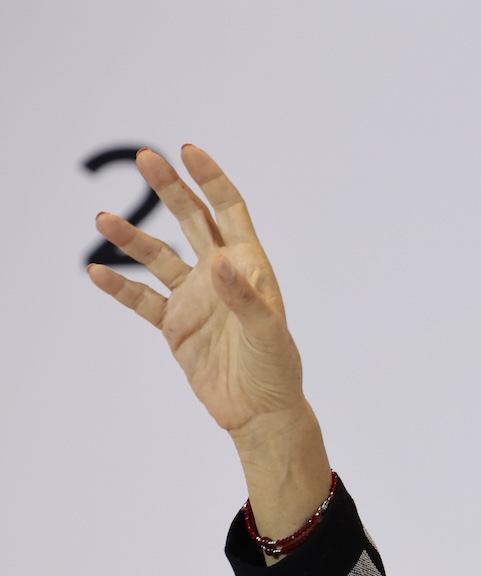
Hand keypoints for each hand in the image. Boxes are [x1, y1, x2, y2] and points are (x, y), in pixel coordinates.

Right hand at [88, 145, 304, 435]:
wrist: (260, 411)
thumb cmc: (276, 369)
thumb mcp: (266, 332)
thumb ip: (244, 296)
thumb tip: (221, 263)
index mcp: (250, 267)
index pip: (229, 212)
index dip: (211, 180)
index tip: (189, 151)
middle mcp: (220, 275)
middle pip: (191, 221)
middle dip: (170, 189)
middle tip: (145, 158)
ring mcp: (195, 298)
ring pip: (158, 256)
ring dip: (132, 238)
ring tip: (102, 218)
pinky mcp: (176, 325)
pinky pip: (143, 299)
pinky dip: (120, 286)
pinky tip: (97, 272)